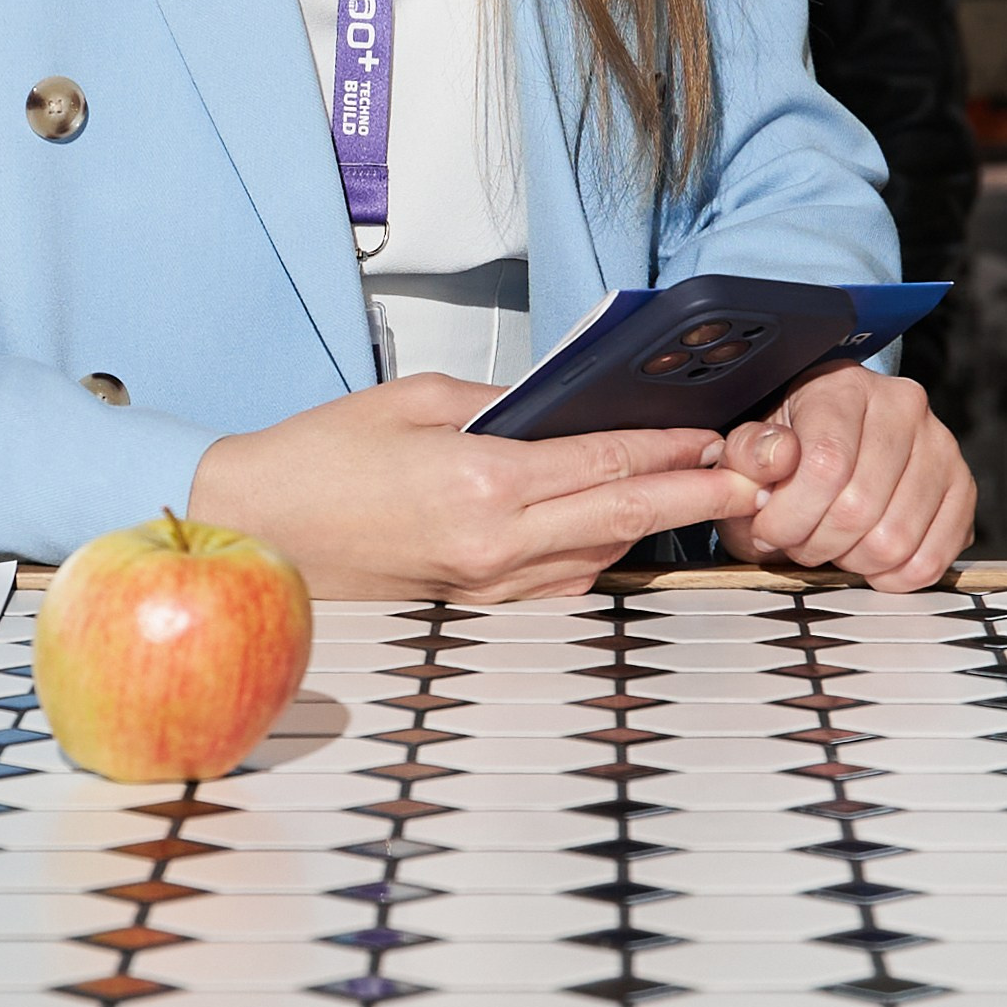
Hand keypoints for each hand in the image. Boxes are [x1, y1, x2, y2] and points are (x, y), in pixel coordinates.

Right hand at [189, 372, 801, 601]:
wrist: (255, 531)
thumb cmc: (317, 458)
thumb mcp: (412, 400)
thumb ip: (497, 404)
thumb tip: (558, 405)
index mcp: (481, 483)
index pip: (602, 465)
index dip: (668, 449)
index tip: (716, 435)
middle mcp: (495, 546)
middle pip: (619, 519)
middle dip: (692, 497)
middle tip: (752, 479)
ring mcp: (486, 586)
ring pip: (595, 556)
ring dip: (650, 528)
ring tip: (702, 499)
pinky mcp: (472, 606)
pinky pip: (557, 580)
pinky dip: (596, 553)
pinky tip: (617, 531)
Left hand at [714, 359, 974, 589]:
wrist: (832, 443)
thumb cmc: (790, 447)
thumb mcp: (751, 444)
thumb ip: (748, 453)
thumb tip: (778, 458)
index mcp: (845, 387)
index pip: (825, 464)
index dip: (789, 515)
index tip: (766, 529)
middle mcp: (903, 407)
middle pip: (859, 509)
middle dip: (814, 543)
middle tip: (797, 541)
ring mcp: (941, 448)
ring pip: (895, 542)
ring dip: (851, 561)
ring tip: (830, 544)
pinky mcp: (963, 489)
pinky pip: (932, 560)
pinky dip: (893, 577)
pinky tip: (866, 558)